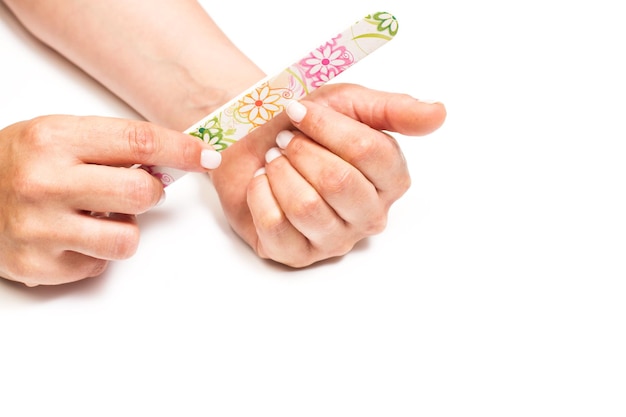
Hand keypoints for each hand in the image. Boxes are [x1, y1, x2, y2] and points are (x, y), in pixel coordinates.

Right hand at [0, 115, 219, 285]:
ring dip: (124, 228)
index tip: (207, 157)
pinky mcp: (38, 266)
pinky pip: (100, 265)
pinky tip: (70, 236)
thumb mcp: (59, 137)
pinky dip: (96, 252)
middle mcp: (44, 182)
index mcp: (54, 139)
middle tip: (136, 190)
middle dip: (151, 193)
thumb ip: (114, 147)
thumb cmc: (18, 163)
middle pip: (141, 193)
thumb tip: (176, 162)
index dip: (181, 150)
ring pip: (127, 238)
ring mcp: (38, 228)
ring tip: (96, 216)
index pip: (138, 142)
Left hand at [209, 83, 445, 266]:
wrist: (254, 142)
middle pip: (338, 181)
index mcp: (391, 180)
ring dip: (280, 172)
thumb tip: (438, 114)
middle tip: (286, 140)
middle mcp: (368, 215)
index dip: (328, 127)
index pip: (369, 152)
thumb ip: (394, 110)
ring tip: (276, 161)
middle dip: (302, 151)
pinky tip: (263, 183)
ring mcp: (334, 239)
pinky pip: (275, 225)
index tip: (300, 110)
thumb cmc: (304, 126)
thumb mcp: (349, 104)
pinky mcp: (296, 254)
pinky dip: (260, 193)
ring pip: (306, 206)